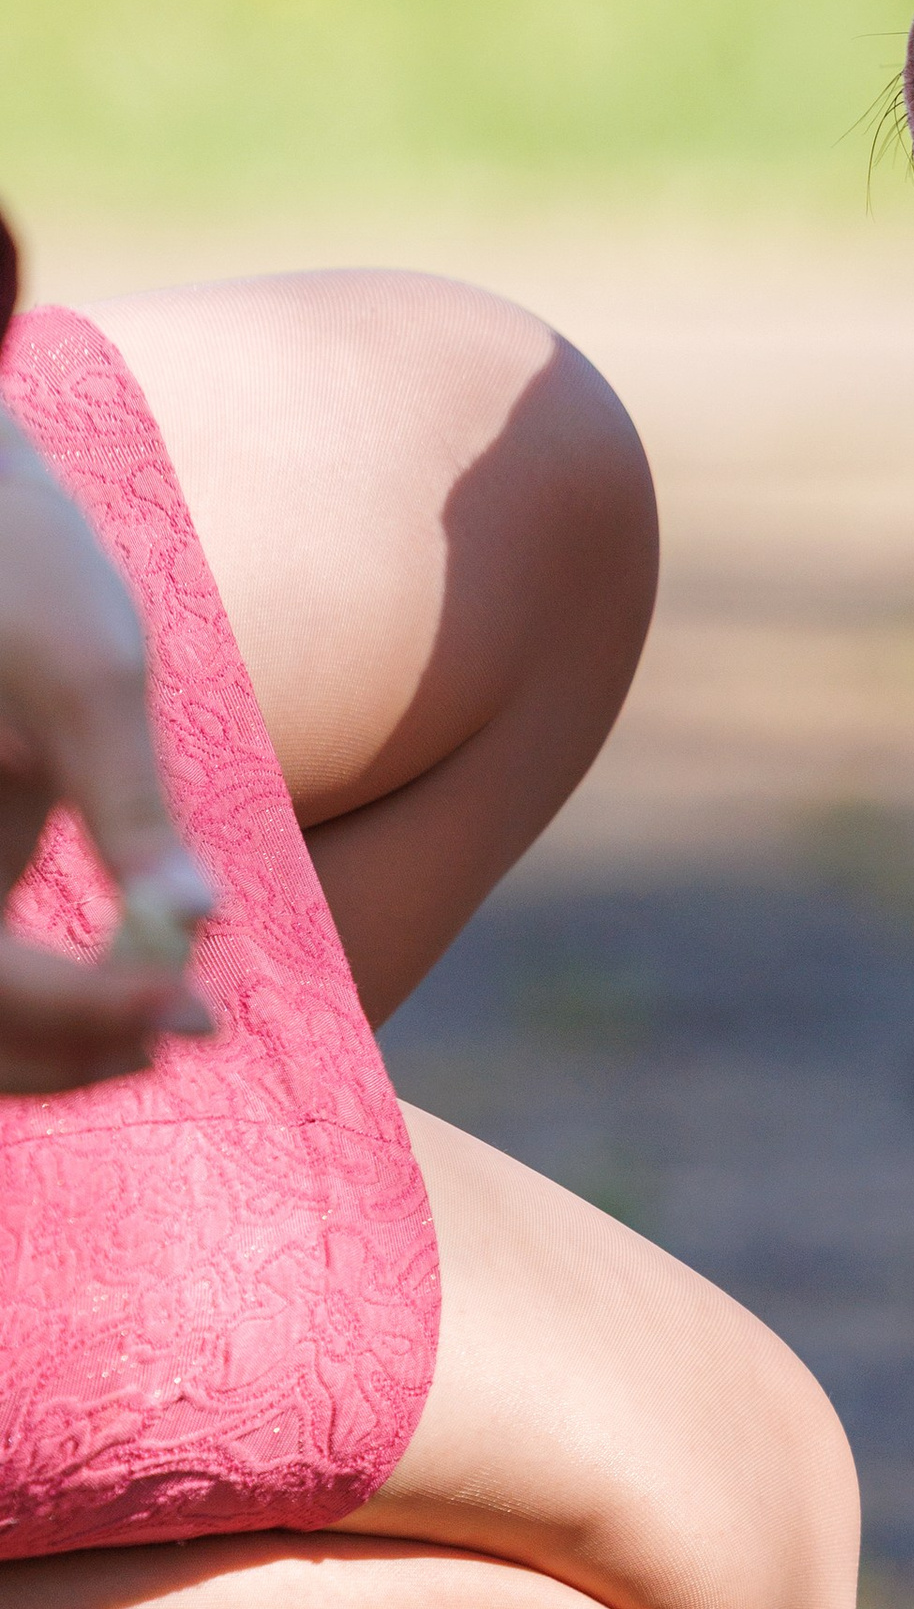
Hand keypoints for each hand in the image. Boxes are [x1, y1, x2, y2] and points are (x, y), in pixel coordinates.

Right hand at [0, 416, 215, 1095]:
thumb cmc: (14, 561)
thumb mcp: (88, 671)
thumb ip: (130, 805)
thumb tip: (199, 917)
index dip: (90, 1009)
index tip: (193, 1004)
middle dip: (71, 1047)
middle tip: (190, 1028)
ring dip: (54, 1038)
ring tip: (170, 1019)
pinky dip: (40, 997)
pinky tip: (130, 977)